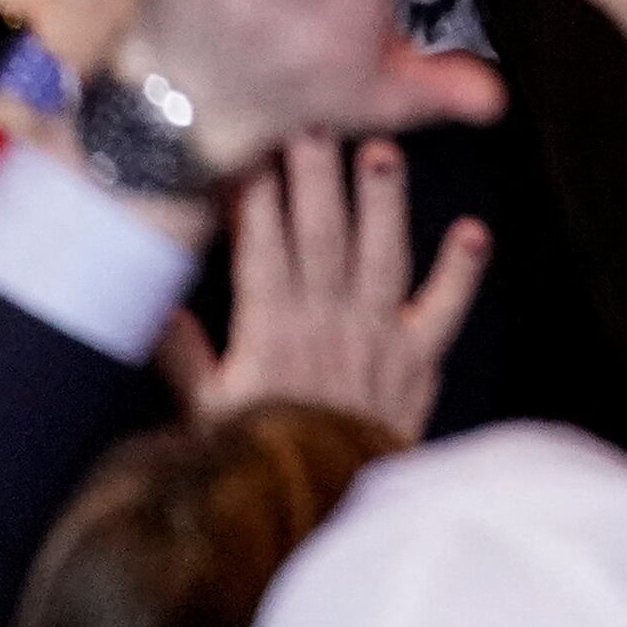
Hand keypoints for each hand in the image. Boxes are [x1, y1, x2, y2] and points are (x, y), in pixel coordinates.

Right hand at [162, 137, 484, 442]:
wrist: (313, 508)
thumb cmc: (256, 455)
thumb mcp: (206, 409)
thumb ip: (182, 354)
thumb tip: (151, 306)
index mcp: (270, 328)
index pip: (261, 246)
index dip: (257, 193)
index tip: (253, 142)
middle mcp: (326, 321)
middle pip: (322, 235)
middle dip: (317, 174)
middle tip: (315, 119)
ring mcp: (377, 336)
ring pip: (381, 256)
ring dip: (384, 203)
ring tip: (383, 152)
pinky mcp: (419, 358)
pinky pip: (445, 309)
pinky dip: (462, 270)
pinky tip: (475, 228)